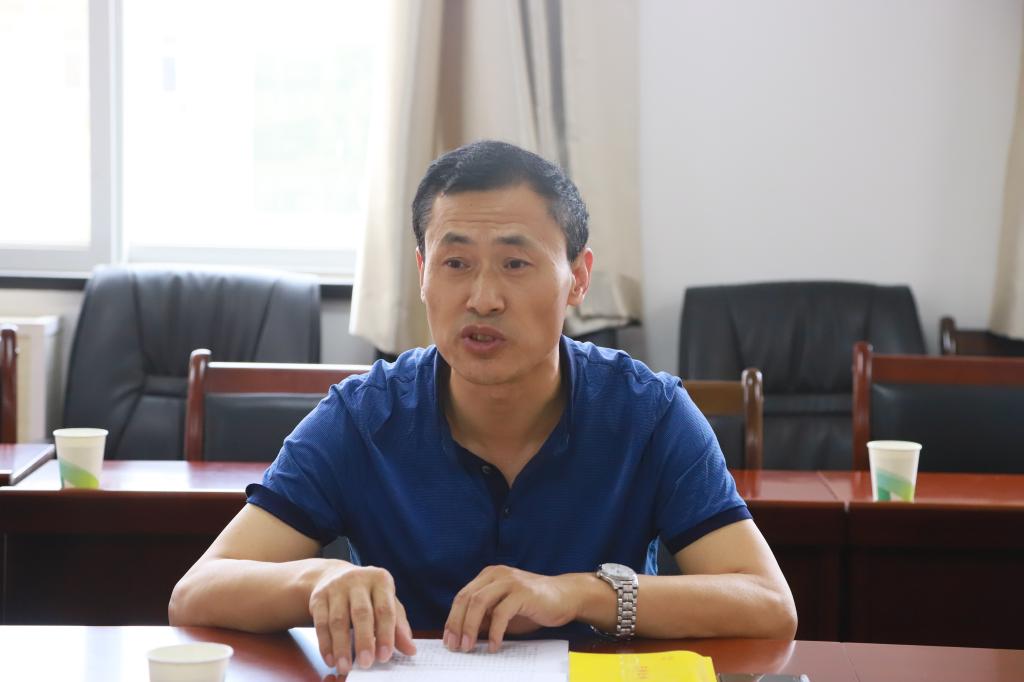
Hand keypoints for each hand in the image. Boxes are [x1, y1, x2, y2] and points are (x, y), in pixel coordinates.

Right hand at [308, 564, 416, 672]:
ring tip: (345, 667)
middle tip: (366, 664)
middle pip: (361, 613)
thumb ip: (398, 626)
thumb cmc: (368, 595)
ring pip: (338, 620)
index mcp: (380, 580)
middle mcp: (357, 580)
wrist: (335, 576)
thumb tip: (411, 650)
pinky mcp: (318, 597)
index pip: (385, 609)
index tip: (384, 656)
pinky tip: (331, 659)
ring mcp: (336, 587)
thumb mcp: (387, 603)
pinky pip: (320, 623)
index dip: (386, 634)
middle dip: (364, 640)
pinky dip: (325, 644)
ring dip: (341, 647)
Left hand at [444, 566, 583, 652]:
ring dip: (470, 627)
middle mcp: (497, 574)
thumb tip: (462, 636)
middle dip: (457, 624)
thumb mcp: (503, 612)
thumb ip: (485, 618)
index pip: (462, 596)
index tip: (448, 640)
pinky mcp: (523, 592)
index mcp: (489, 576)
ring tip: (469, 647)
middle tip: (455, 646)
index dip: (452, 619)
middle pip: (467, 598)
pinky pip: (501, 613)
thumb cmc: (532, 606)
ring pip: (479, 602)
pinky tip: (494, 645)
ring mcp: (510, 581)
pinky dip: (494, 632)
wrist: (565, 597)